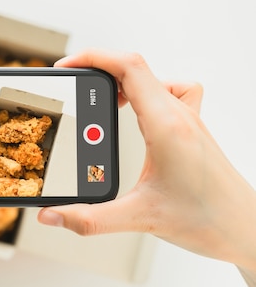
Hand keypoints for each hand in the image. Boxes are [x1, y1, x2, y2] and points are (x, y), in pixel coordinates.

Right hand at [38, 50, 255, 272]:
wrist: (246, 229)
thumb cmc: (207, 220)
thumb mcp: (139, 219)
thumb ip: (89, 219)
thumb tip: (51, 215)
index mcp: (166, 125)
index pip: (128, 68)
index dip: (92, 58)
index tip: (66, 68)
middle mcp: (179, 115)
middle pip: (136, 67)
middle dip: (98, 68)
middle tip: (74, 86)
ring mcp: (189, 119)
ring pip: (154, 77)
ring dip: (123, 78)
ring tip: (101, 98)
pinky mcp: (192, 128)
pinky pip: (171, 91)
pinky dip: (148, 91)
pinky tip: (138, 113)